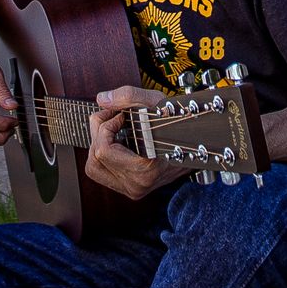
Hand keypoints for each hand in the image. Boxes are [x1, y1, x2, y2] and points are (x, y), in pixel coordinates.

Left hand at [86, 84, 189, 199]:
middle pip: (95, 158)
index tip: (120, 115)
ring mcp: (132, 190)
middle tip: (114, 116)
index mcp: (145, 171)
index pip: (103, 150)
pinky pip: (100, 172)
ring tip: (113, 128)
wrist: (193, 145)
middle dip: (99, 132)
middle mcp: (136, 186)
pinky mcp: (128, 189)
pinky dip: (102, 154)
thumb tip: (101, 100)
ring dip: (98, 143)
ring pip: (93, 167)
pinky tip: (115, 141)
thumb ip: (128, 97)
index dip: (106, 126)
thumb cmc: (175, 121)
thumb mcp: (156, 102)